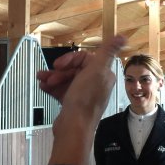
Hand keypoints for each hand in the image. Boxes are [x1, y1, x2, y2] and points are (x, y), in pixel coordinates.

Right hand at [41, 35, 126, 164]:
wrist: (73, 127)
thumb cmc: (84, 101)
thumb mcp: (96, 70)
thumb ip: (107, 51)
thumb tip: (122, 37)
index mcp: (103, 75)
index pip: (85, 59)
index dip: (70, 60)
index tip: (59, 65)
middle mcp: (96, 84)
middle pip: (74, 69)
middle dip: (59, 71)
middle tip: (50, 76)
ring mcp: (84, 94)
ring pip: (66, 79)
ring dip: (53, 78)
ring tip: (42, 80)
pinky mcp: (74, 103)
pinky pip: (62, 90)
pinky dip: (52, 87)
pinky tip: (44, 87)